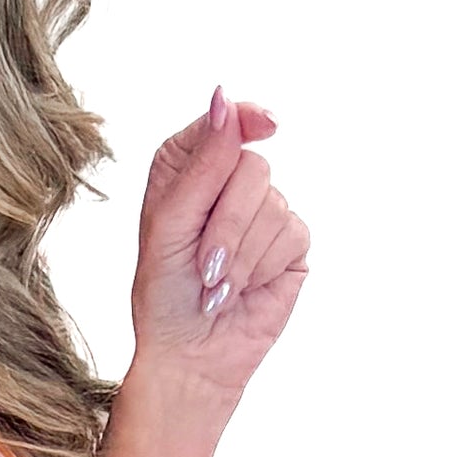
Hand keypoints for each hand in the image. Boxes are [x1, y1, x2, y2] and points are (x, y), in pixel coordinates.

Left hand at [130, 85, 310, 408]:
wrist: (189, 358)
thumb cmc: (165, 298)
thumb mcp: (169, 226)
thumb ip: (201, 164)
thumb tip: (226, 98)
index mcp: (189, 171)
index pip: (222, 125)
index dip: (242, 121)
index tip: (264, 124)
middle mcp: (228, 185)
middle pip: (252, 168)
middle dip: (226, 224)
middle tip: (203, 267)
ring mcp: (264, 213)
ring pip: (273, 204)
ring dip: (240, 256)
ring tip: (217, 288)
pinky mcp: (290, 245)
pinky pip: (291, 233)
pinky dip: (262, 268)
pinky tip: (243, 292)